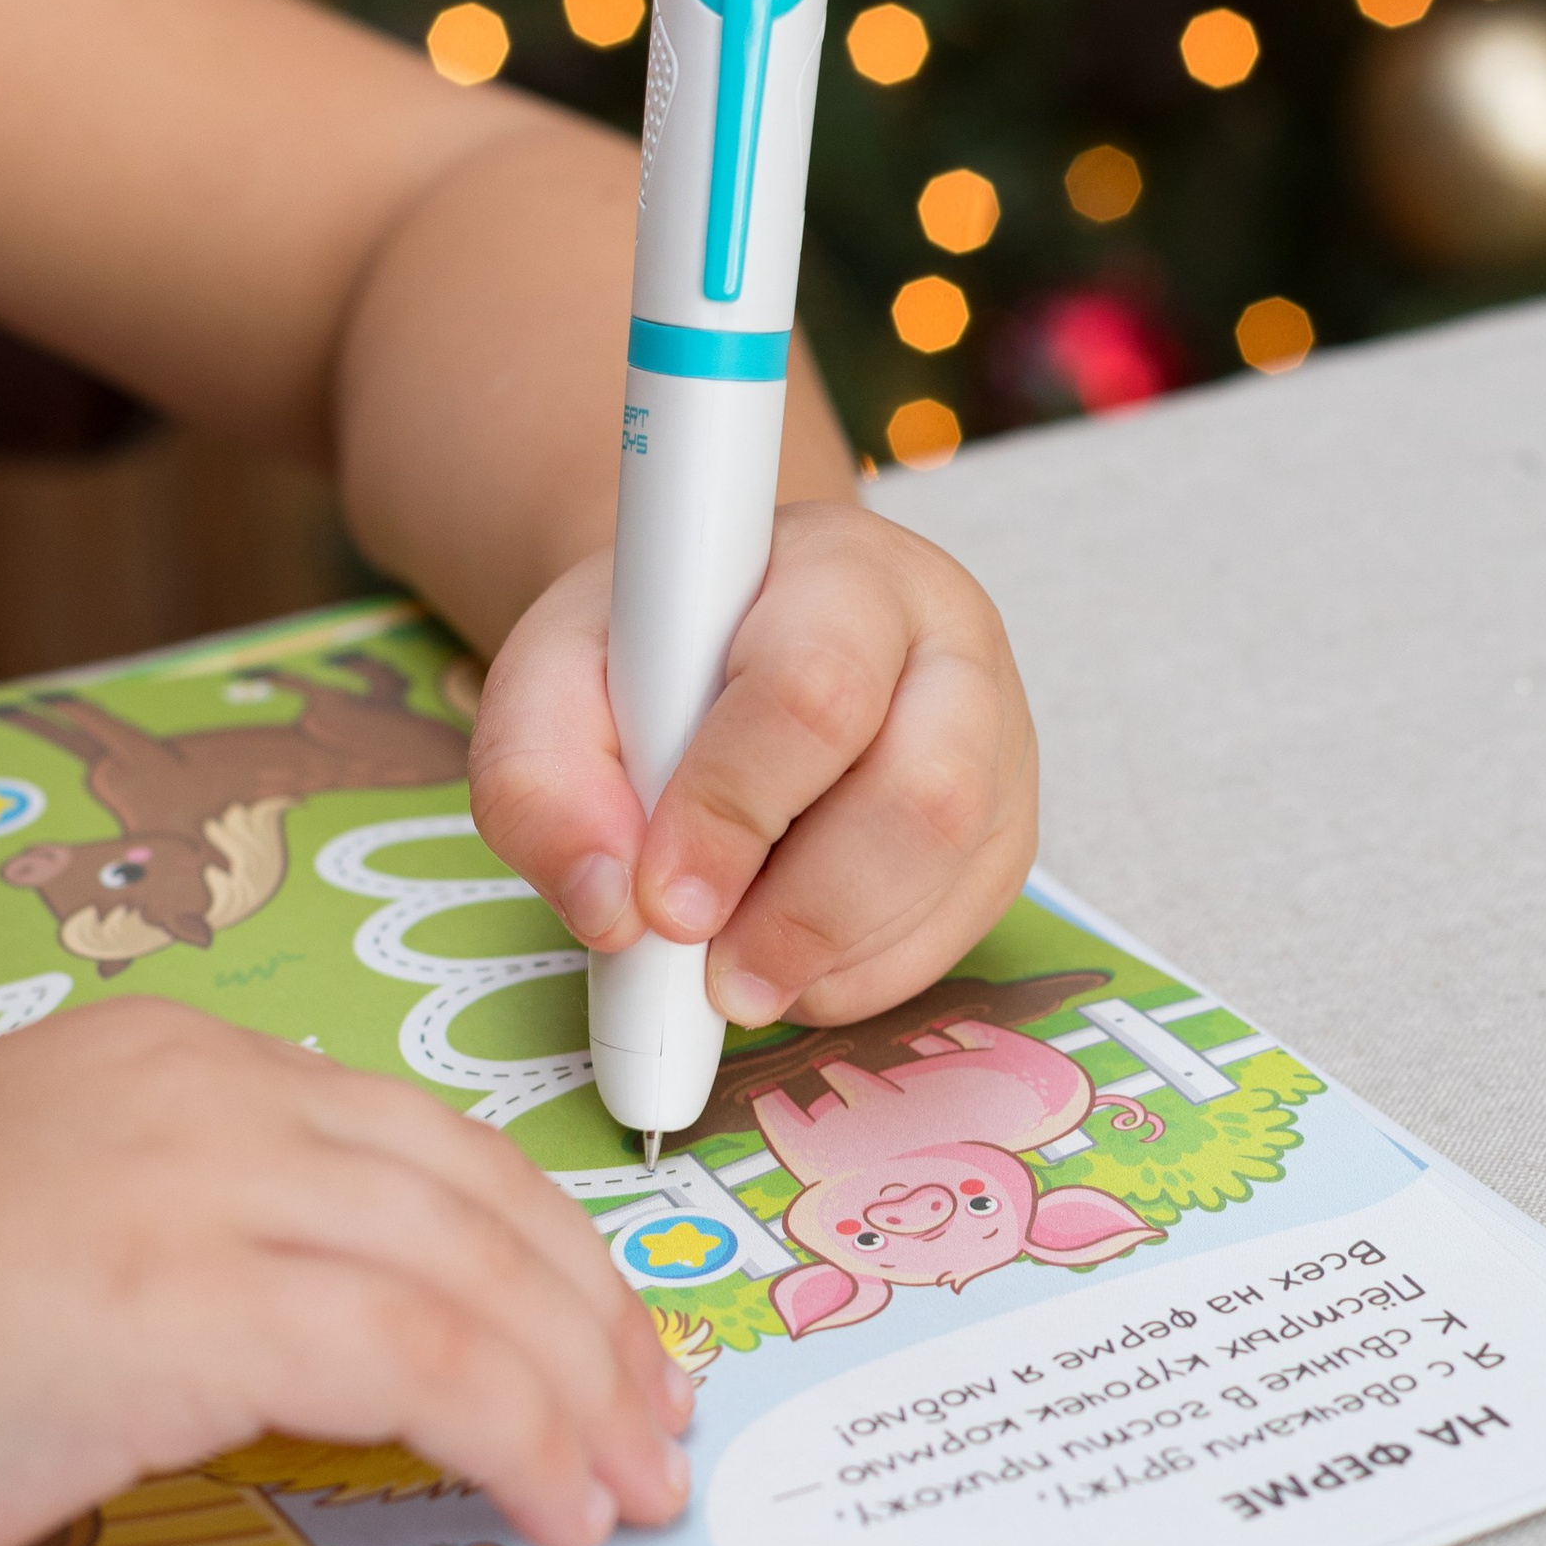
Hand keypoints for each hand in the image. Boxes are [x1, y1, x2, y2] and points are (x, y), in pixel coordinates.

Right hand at [0, 1005, 693, 1545]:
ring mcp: (188, 1181)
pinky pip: (411, 1355)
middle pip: (474, 1191)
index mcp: (177, 1056)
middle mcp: (201, 1086)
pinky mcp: (174, 1300)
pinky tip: (550, 1506)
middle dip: (595, 1321)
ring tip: (629, 1490)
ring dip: (579, 1392)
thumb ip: (206, 1224)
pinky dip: (511, 1433)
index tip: (604, 1353)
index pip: (425, 1140)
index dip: (544, 1250)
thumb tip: (365, 1328)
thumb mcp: (60, 1218)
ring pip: (467, 1270)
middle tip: (656, 1431)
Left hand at [469, 500, 1038, 1034]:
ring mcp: (997, 736)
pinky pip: (961, 927)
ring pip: (955, 866)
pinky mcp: (1005, 827)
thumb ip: (540, 779)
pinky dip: (861, 976)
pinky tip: (786, 963)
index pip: (813, 687)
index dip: (735, 807)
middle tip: (705, 973)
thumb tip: (608, 905)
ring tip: (730, 974)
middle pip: (924, 791)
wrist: (718, 638)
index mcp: (838, 569)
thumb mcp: (550, 678)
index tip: (659, 899)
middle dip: (802, 910)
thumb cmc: (650, 649)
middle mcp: (947, 641)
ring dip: (829, 952)